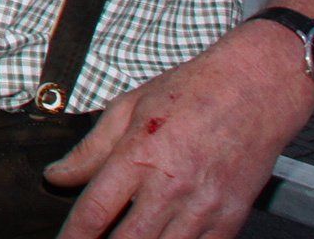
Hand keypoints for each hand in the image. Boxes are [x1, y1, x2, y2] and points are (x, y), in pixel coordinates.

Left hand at [46, 20, 313, 238]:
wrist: (255, 89)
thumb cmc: (192, 91)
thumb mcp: (128, 106)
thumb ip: (90, 148)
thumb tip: (58, 175)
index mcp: (139, 156)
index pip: (95, 210)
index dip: (73, 234)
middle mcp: (171, 187)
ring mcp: (204, 208)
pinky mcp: (231, 219)